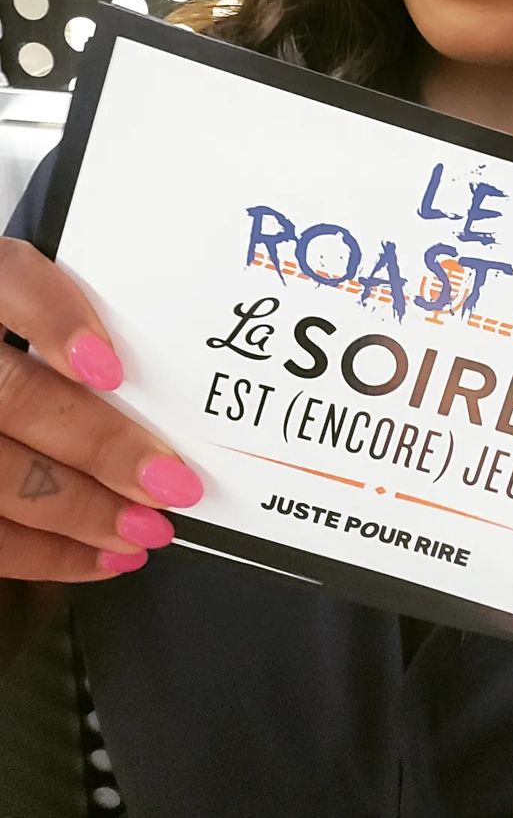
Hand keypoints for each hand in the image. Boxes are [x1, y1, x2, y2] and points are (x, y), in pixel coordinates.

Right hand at [0, 237, 202, 580]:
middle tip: (171, 480)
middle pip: (12, 398)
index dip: (55, 320)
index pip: (8, 278)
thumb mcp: (36, 309)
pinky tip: (103, 557)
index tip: (108, 367)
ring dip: (80, 512)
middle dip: (98, 446)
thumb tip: (155, 372)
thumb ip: (77, 320)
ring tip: (147, 529)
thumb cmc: (23, 342)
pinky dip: (46, 555)